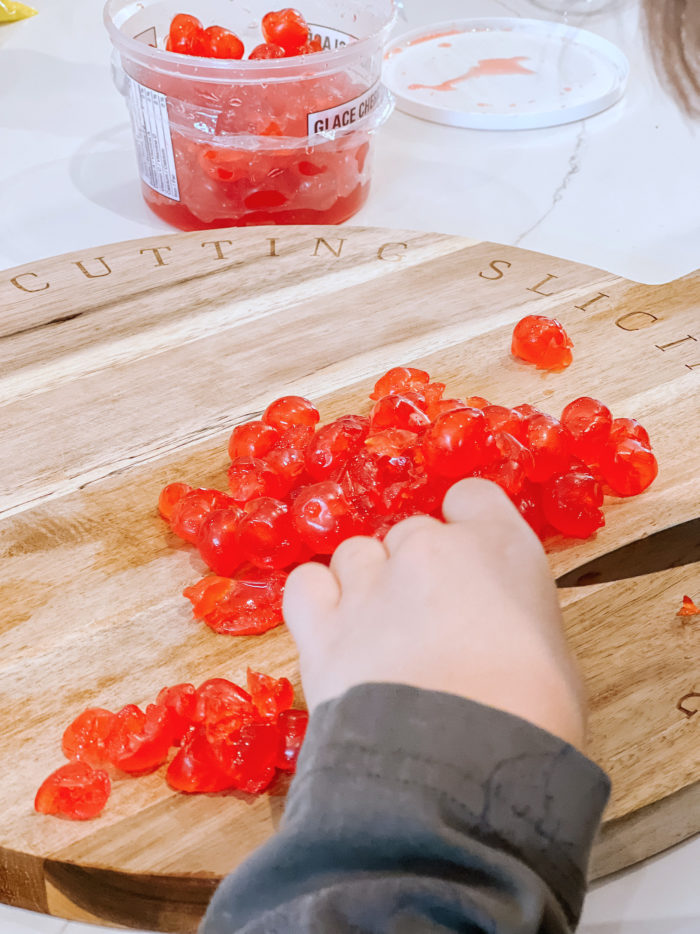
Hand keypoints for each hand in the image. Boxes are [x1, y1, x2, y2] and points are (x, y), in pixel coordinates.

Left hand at [283, 478, 586, 749]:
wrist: (465, 763)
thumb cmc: (533, 719)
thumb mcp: (551, 657)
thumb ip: (512, 620)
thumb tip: (492, 637)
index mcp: (500, 546)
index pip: (472, 497)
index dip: (466, 527)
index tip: (466, 563)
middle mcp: (430, 548)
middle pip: (410, 534)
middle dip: (416, 570)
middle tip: (427, 626)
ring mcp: (370, 582)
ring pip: (356, 555)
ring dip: (366, 586)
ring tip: (379, 640)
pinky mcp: (322, 626)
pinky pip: (306, 585)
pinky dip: (317, 602)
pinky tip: (333, 630)